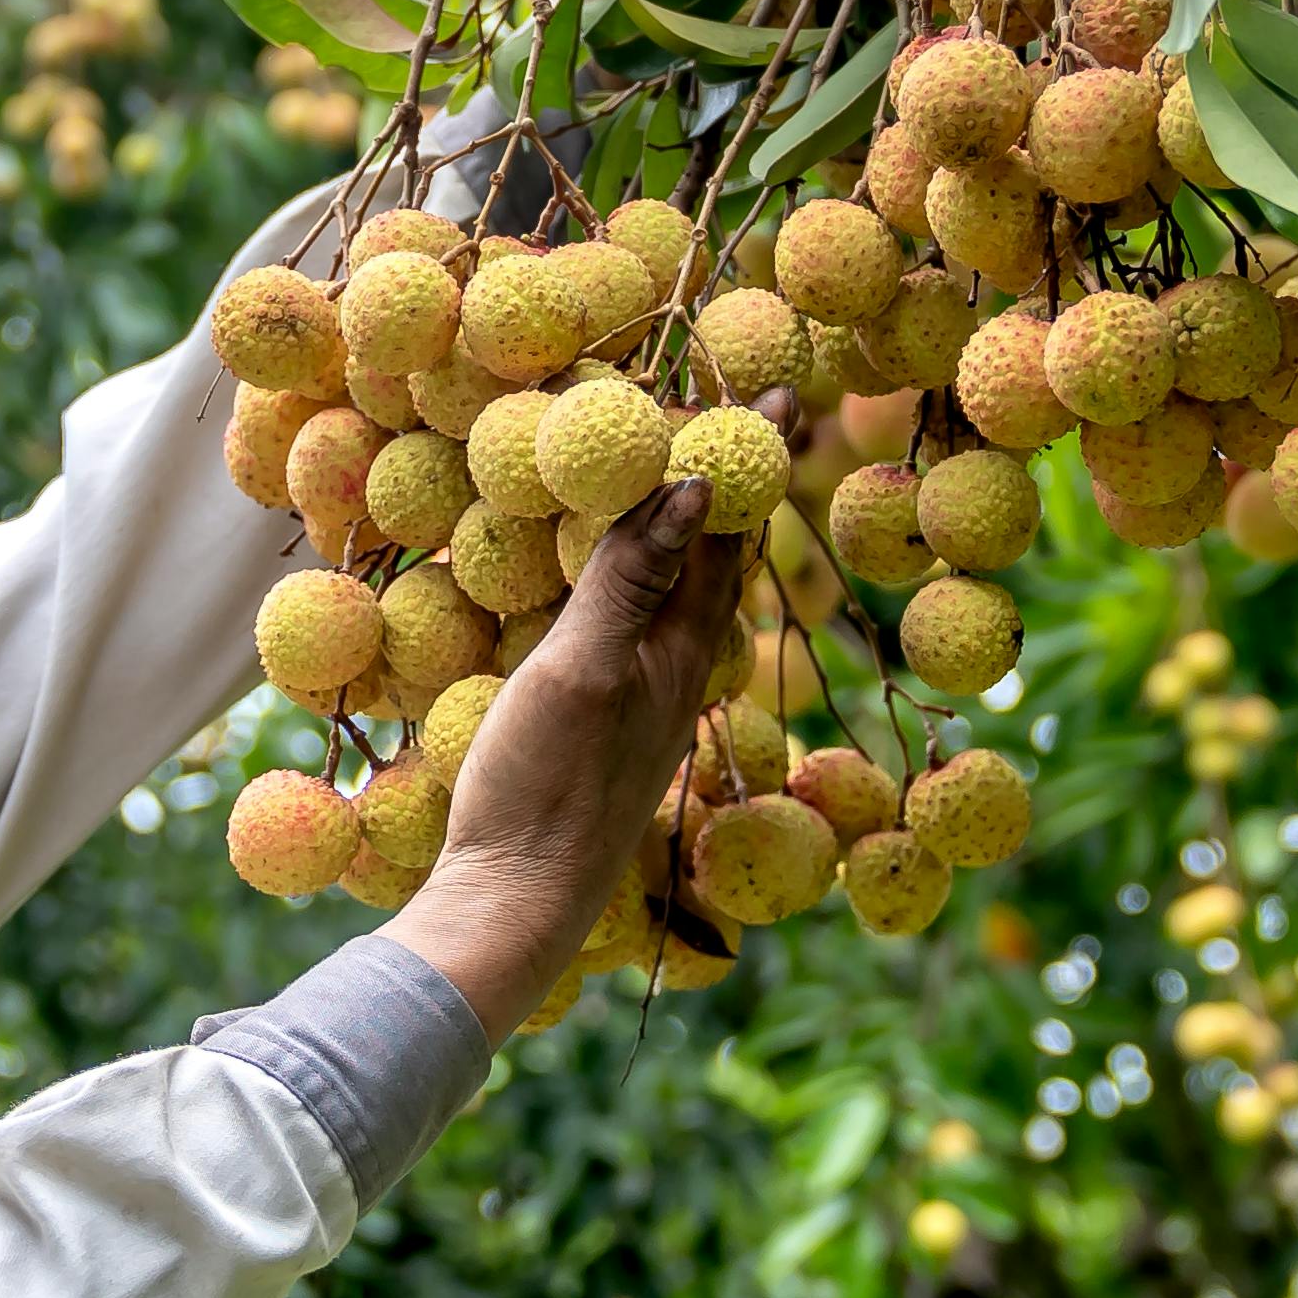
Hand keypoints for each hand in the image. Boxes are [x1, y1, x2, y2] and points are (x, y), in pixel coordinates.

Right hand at [387, 388, 794, 1041]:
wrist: (514, 905)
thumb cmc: (546, 788)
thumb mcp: (583, 670)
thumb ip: (633, 579)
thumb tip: (699, 483)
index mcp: (678, 652)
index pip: (728, 534)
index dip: (752, 460)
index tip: (782, 392)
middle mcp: (674, 676)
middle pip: (719, 564)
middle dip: (735, 490)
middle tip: (756, 420)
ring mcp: (642, 709)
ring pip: (686, 602)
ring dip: (696, 537)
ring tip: (704, 485)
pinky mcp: (604, 735)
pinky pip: (643, 636)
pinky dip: (648, 587)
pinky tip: (627, 593)